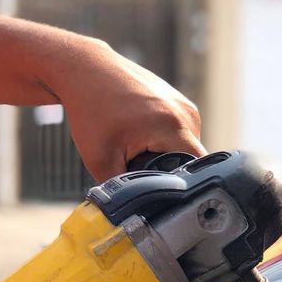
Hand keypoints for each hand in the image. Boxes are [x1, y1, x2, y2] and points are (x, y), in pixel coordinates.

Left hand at [41, 35, 204, 181]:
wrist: (85, 69)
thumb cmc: (90, 108)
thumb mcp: (99, 158)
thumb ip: (119, 189)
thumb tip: (130, 212)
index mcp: (174, 127)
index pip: (196, 172)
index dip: (181, 189)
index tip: (162, 195)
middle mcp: (187, 114)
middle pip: (190, 161)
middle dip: (168, 171)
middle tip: (139, 168)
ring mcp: (184, 104)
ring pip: (184, 147)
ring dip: (165, 155)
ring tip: (136, 148)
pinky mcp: (178, 100)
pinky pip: (178, 132)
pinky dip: (162, 139)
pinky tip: (140, 136)